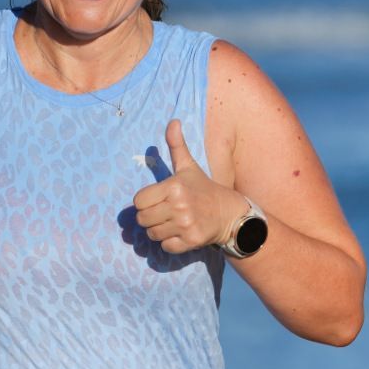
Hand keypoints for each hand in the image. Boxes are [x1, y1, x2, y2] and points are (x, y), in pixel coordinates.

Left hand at [132, 119, 243, 253]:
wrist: (229, 213)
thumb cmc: (204, 189)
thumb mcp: (189, 167)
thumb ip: (177, 146)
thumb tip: (173, 121)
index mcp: (174, 186)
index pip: (139, 201)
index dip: (145, 202)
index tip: (157, 200)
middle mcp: (179, 205)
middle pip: (142, 219)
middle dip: (150, 218)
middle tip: (164, 214)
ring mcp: (186, 224)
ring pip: (152, 235)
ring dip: (159, 231)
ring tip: (172, 223)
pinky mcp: (191, 241)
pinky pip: (166, 247)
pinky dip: (170, 243)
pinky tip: (180, 234)